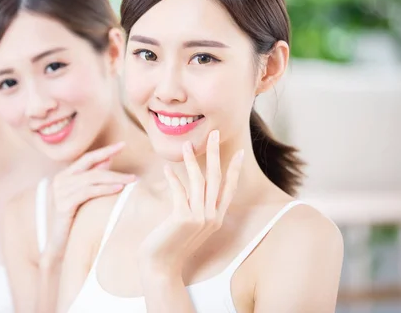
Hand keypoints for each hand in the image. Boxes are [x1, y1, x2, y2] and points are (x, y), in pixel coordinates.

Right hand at [43, 142, 135, 260]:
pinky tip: (118, 189)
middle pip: (91, 168)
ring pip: (92, 179)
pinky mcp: (63, 204)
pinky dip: (104, 189)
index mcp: (64, 175)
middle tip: (132, 172)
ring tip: (131, 181)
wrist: (59, 242)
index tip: (122, 145)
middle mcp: (60, 180)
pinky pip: (88, 192)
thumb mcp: (84, 194)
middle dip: (114, 168)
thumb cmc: (73, 218)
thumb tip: (108, 160)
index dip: (105, 151)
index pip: (87, 158)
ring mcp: (60, 191)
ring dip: (114, 179)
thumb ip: (93, 177)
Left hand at [138, 130, 243, 275]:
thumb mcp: (188, 223)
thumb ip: (194, 205)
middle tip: (214, 134)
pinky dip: (173, 178)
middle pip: (217, 178)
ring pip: (199, 181)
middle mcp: (212, 217)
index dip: (234, 169)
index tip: (239, 152)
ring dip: (192, 160)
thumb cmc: (171, 243)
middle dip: (215, 154)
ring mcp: (199, 218)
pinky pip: (180, 191)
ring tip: (185, 144)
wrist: (161, 266)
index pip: (229, 188)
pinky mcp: (183, 218)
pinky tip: (167, 169)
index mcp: (216, 217)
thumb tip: (191, 184)